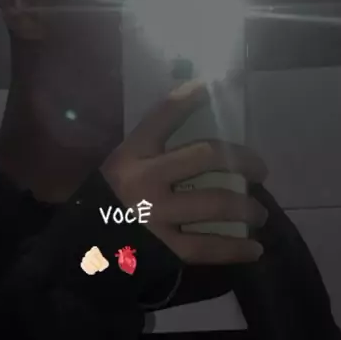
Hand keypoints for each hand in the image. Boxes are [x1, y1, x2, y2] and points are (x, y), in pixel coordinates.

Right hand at [100, 79, 267, 264]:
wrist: (80, 253)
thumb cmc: (102, 206)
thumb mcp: (117, 170)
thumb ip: (148, 156)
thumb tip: (197, 149)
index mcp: (131, 155)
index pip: (163, 116)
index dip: (188, 98)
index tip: (210, 87)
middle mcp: (144, 179)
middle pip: (205, 156)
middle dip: (241, 160)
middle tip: (260, 170)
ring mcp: (155, 214)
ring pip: (214, 203)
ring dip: (246, 207)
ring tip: (260, 212)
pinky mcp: (162, 249)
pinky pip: (207, 247)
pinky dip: (235, 248)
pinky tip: (255, 249)